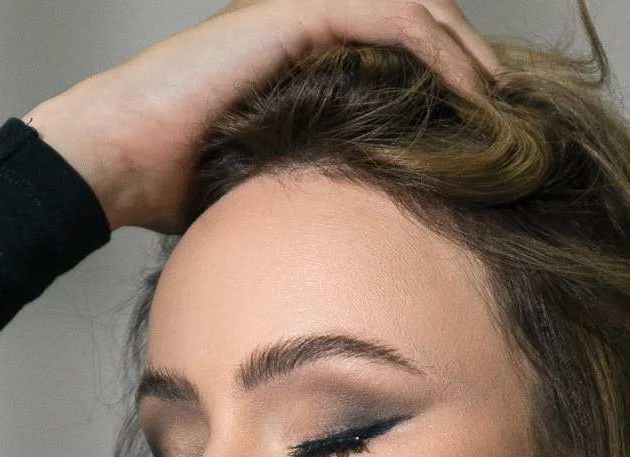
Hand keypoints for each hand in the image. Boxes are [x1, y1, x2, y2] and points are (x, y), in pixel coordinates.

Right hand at [22, 0, 501, 233]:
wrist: (116, 161)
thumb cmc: (174, 187)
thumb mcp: (270, 192)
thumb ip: (314, 196)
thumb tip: (357, 258)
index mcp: (302, 59)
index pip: (395, 47)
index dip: (446, 77)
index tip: (487, 128)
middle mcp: (305, 25)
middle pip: (416, 19)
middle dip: (469, 58)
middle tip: (513, 109)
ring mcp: (299, 13)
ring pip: (413, 8)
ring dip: (465, 49)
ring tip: (503, 98)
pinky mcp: (292, 16)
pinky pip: (388, 17)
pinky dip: (436, 48)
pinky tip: (469, 90)